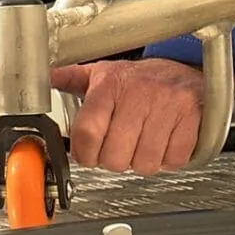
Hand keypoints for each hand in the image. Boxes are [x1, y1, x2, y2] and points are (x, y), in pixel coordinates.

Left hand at [49, 57, 202, 174]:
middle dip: (115, 159)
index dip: (85, 153)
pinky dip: (168, 159)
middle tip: (120, 146)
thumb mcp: (103, 73)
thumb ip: (70, 79)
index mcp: (110, 84)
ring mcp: (168, 107)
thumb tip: (42, 78)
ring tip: (143, 142)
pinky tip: (163, 141)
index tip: (88, 153)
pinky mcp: (191, 119)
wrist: (188, 70)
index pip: (87, 133)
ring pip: (144, 164)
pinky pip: (173, 161)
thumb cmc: (142, 79)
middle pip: (115, 157)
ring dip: (142, 160)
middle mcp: (139, 94)